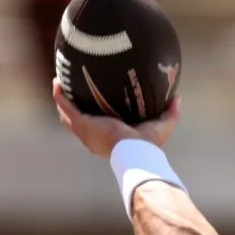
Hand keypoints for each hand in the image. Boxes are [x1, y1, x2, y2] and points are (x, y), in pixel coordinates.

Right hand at [52, 78, 180, 157]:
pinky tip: (57, 82)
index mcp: (111, 137)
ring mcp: (85, 131)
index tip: (96, 97)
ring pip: (68, 114)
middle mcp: (94, 136)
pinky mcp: (82, 124)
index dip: (95, 112)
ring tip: (60, 83)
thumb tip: (177, 98)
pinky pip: (66, 107)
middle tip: (73, 87)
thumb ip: (170, 113)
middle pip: (78, 119)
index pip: (99, 124)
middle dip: (74, 105)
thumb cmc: (149, 144)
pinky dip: (60, 96)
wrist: (135, 151)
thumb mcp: (162, 125)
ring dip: (63, 99)